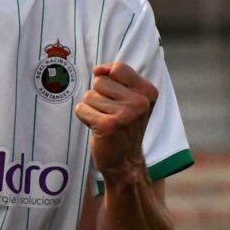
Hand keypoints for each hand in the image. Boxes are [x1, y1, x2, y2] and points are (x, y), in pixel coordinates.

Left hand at [74, 62, 156, 185]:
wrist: (126, 161)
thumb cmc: (124, 126)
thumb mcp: (130, 98)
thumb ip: (116, 78)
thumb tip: (98, 70)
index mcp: (148, 91)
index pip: (118, 68)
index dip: (108, 78)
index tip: (112, 94)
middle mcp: (140, 101)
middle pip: (100, 81)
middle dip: (99, 96)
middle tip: (110, 113)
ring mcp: (125, 113)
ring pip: (89, 96)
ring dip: (92, 109)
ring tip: (105, 121)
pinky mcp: (108, 125)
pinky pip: (81, 109)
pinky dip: (85, 118)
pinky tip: (98, 128)